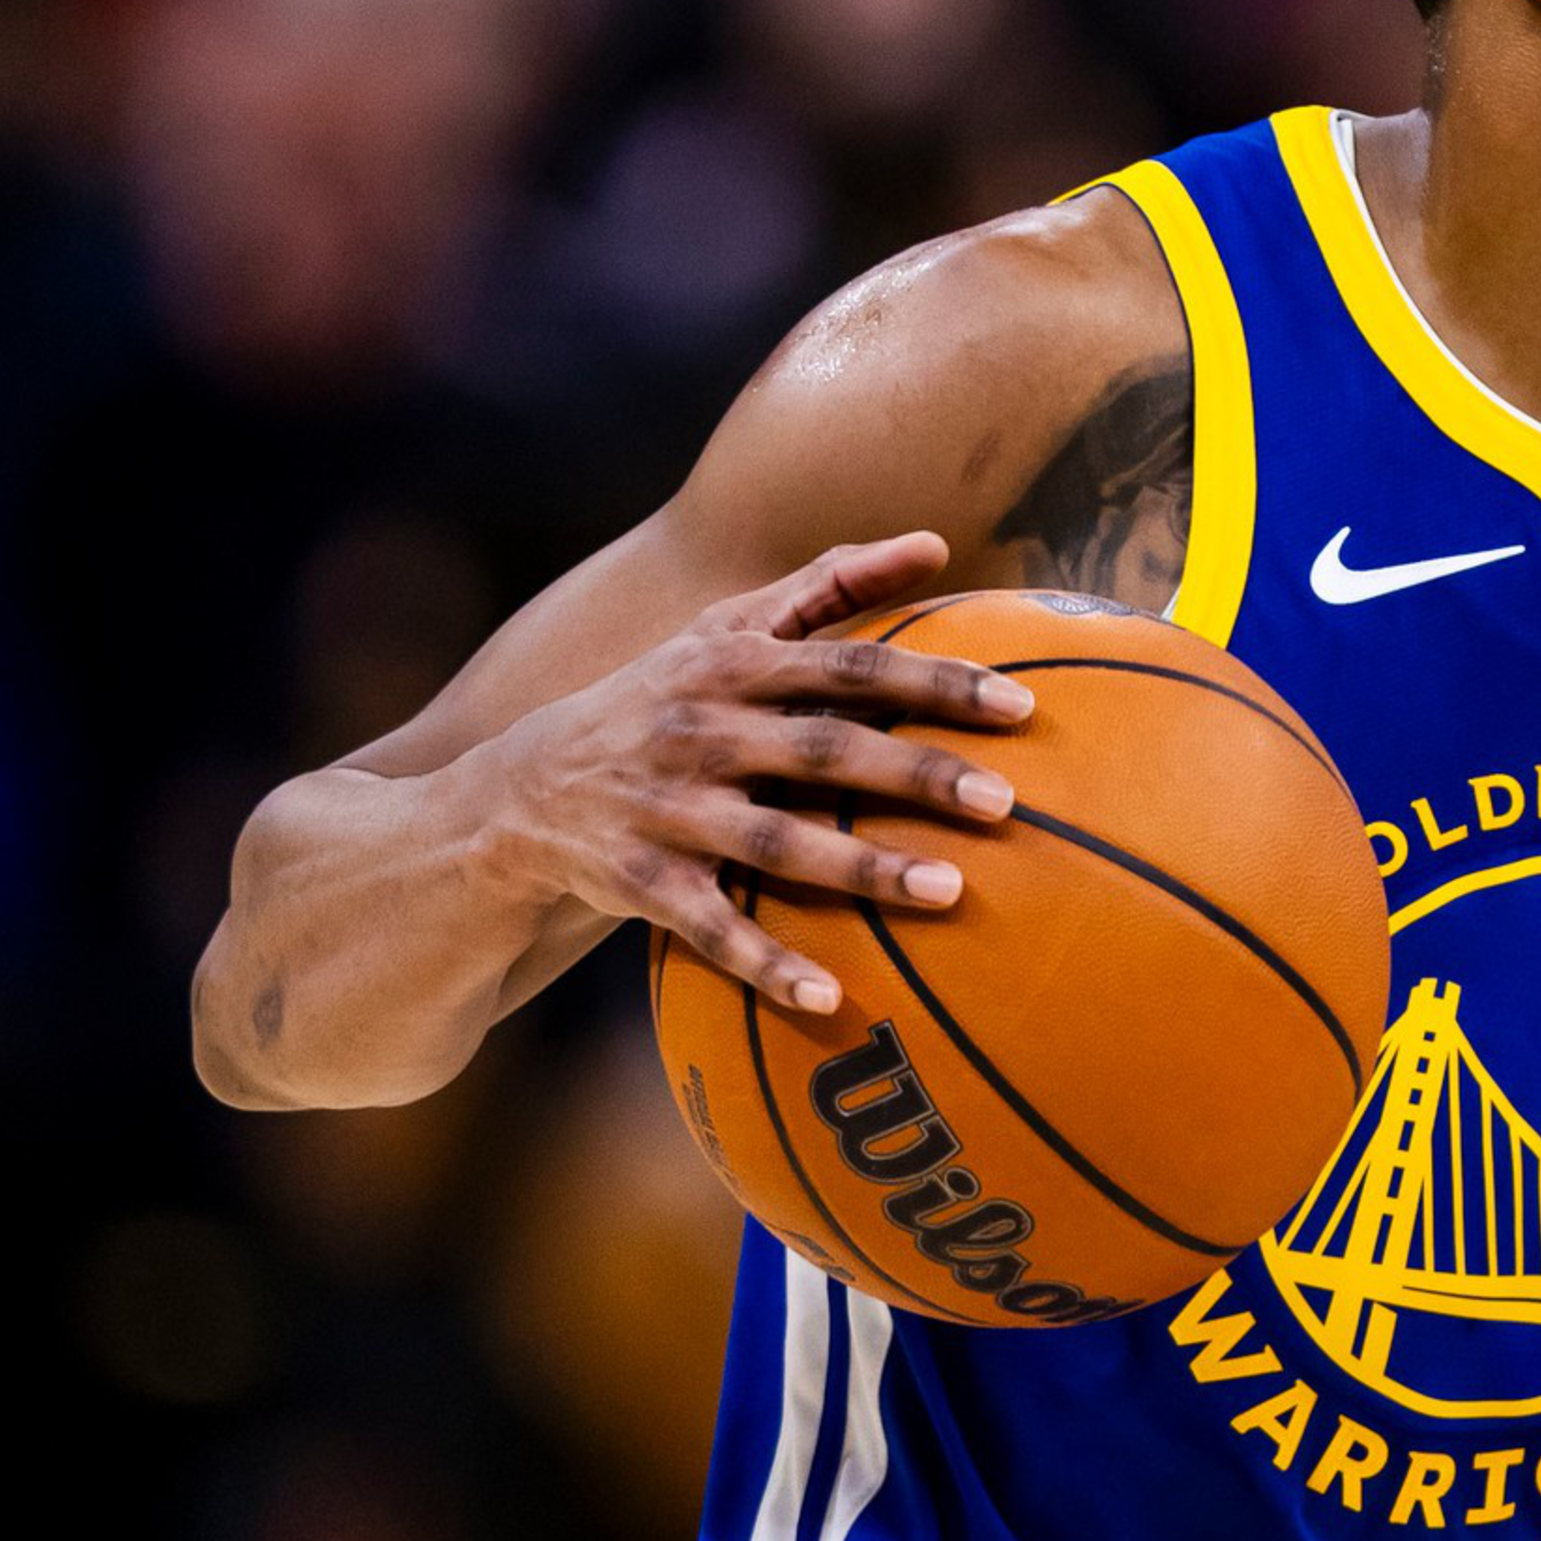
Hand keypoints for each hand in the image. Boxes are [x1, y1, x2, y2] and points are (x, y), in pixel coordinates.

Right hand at [472, 531, 1030, 1013]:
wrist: (522, 790)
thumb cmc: (663, 696)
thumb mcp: (728, 629)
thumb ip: (830, 584)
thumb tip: (936, 541)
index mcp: (733, 665)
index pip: (850, 666)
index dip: (933, 680)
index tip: (1018, 705)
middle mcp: (700, 730)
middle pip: (823, 750)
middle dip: (915, 774)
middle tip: (1006, 803)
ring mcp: (667, 808)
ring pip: (775, 842)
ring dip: (861, 872)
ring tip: (950, 893)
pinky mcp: (638, 881)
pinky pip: (709, 928)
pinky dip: (764, 964)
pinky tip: (830, 998)